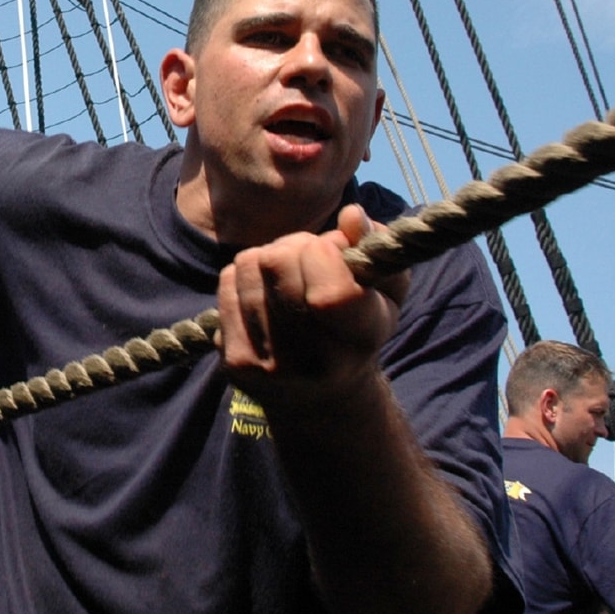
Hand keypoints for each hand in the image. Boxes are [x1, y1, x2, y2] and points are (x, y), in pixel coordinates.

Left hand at [215, 205, 407, 414]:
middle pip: (278, 260)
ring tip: (289, 280)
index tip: (336, 251)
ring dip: (269, 257)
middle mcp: (312, 361)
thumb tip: (349, 215)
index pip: (329, 291)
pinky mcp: (235, 362)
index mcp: (358, 341)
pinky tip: (267, 297)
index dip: (327, 252)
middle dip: (296, 245)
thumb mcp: (387, 291)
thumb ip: (376, 246)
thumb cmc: (360, 327)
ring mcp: (268, 365)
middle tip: (311, 261)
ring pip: (249, 263)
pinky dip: (246, 277)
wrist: (319, 398)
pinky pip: (227, 281)